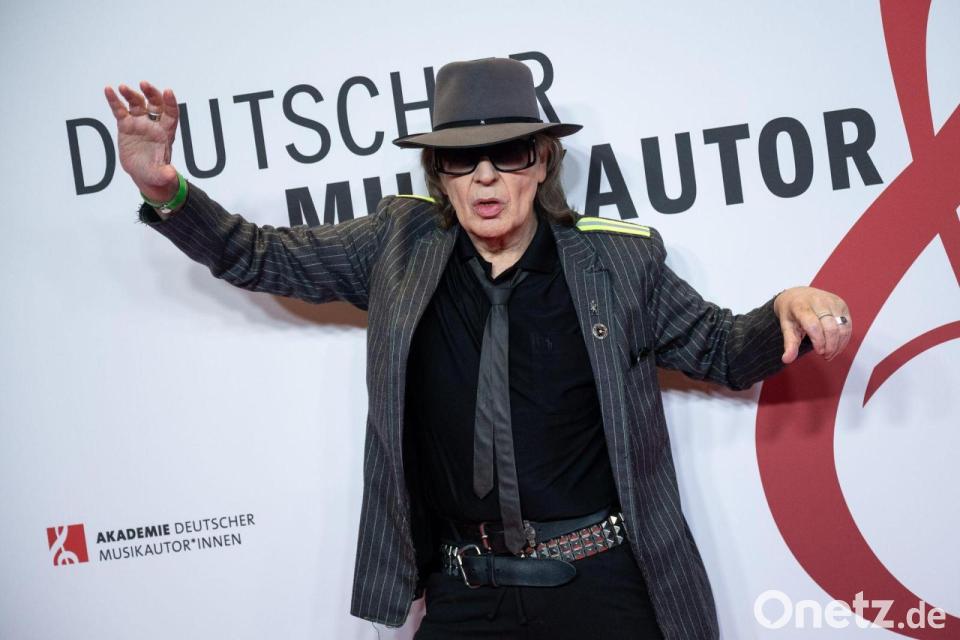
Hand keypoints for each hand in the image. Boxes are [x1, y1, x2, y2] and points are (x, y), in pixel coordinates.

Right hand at [103, 81, 180, 202]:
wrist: (143, 173)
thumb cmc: (156, 173)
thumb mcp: (161, 175)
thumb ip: (166, 173)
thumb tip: (171, 176)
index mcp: (166, 132)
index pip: (171, 114)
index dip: (171, 102)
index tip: (168, 92)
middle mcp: (154, 124)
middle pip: (155, 103)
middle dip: (151, 93)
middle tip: (144, 84)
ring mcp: (139, 123)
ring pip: (137, 103)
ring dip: (131, 94)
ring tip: (122, 87)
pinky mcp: (125, 125)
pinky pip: (119, 110)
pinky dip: (114, 100)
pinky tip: (108, 90)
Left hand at [774, 286, 851, 363]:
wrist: (798, 295)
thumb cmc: (792, 312)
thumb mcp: (786, 326)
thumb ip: (789, 343)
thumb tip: (787, 360)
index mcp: (801, 305)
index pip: (813, 325)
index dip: (819, 341)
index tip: (818, 352)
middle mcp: (818, 301)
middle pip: (831, 327)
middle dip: (830, 345)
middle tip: (825, 355)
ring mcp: (832, 302)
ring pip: (842, 327)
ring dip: (838, 344)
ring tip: (830, 354)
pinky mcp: (842, 305)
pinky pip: (848, 325)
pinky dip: (844, 339)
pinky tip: (836, 347)